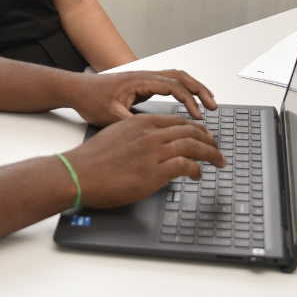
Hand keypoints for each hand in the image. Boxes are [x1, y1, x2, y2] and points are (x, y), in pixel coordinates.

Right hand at [63, 114, 225, 207]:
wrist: (79, 172)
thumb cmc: (92, 160)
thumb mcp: (116, 136)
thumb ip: (136, 138)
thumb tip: (148, 147)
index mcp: (141, 123)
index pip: (177, 121)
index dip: (195, 128)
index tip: (204, 135)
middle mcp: (150, 134)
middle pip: (189, 130)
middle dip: (208, 139)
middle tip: (217, 148)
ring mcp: (153, 152)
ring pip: (193, 145)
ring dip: (210, 153)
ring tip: (218, 160)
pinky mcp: (154, 171)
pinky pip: (186, 165)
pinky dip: (196, 169)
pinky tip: (198, 175)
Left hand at [64, 69, 217, 125]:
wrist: (78, 90)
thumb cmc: (91, 99)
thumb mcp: (110, 115)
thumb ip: (132, 121)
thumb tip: (151, 131)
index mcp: (140, 81)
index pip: (173, 86)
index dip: (188, 101)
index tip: (197, 116)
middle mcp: (145, 76)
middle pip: (181, 77)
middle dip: (199, 90)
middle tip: (213, 106)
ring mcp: (145, 79)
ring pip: (177, 78)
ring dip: (193, 89)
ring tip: (207, 103)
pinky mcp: (143, 85)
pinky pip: (170, 83)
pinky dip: (183, 91)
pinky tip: (187, 103)